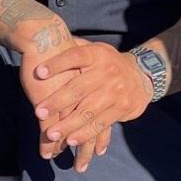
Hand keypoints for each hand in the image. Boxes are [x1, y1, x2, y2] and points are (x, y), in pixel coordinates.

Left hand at [26, 36, 154, 172]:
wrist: (142, 75)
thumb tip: (44, 38)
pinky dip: (86, 134)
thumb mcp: (94, 49)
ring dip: (69, 125)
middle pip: (79, 88)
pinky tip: (72, 141)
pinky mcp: (122, 108)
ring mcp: (116, 91)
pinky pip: (101, 124)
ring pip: (89, 111)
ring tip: (52, 134)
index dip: (57, 63)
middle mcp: (107, 72)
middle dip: (58, 102)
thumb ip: (73, 48)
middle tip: (39, 113)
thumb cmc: (106, 63)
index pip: (75, 56)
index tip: (38, 72)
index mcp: (97, 54)